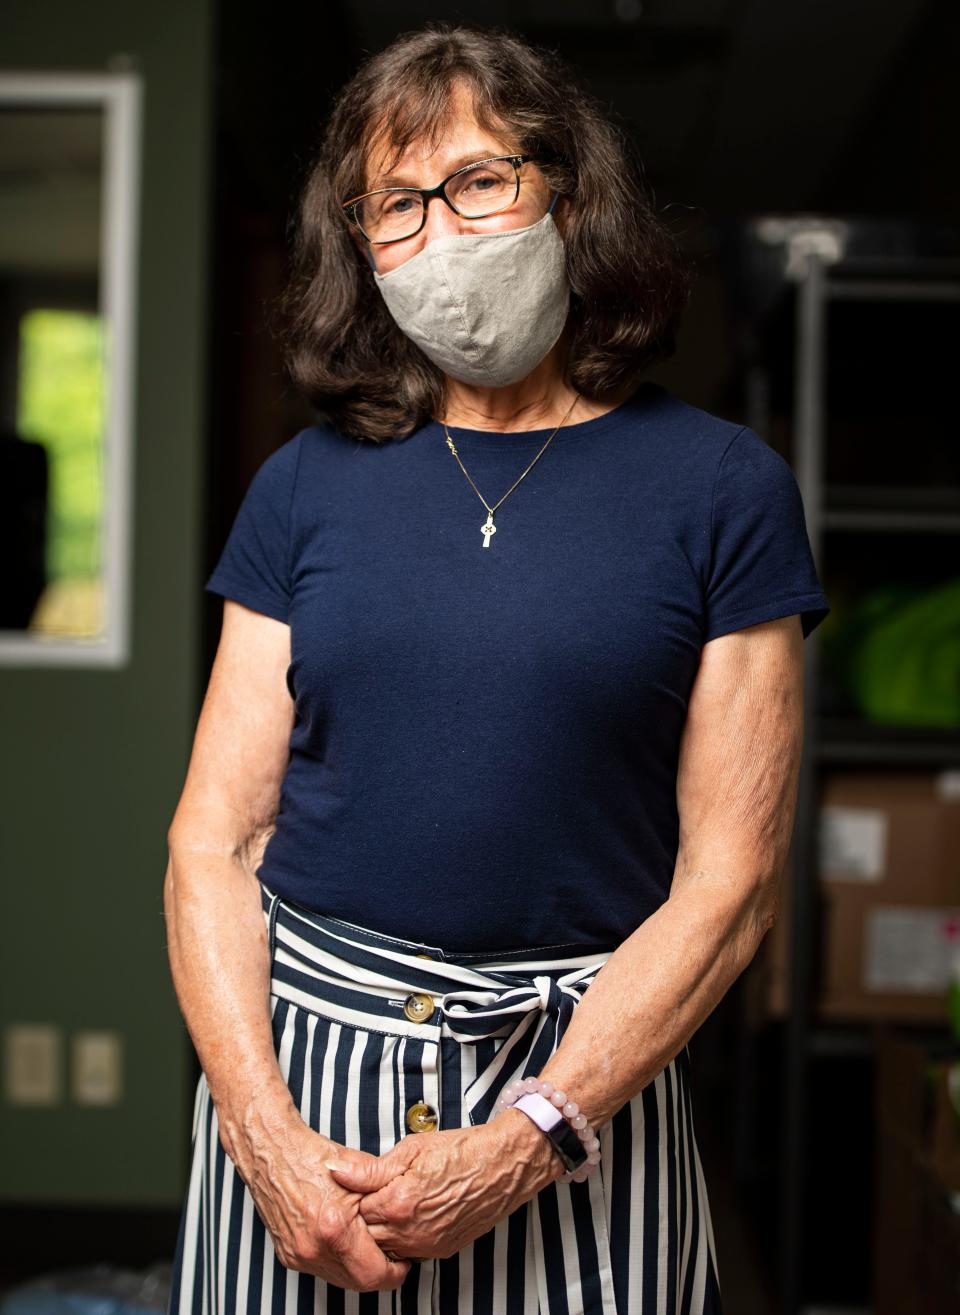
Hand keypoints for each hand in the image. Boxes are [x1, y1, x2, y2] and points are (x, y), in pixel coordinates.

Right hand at [221, 1101, 412, 1292]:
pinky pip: (320, 1269)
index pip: (374, 1273)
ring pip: (339, 1279)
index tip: (404, 1263)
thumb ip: (385, 1196)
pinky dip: (337, 1261)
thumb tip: (405, 1217)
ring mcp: (297, 1254)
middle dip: (380, 1274)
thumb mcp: (359, 1171)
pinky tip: (346, 1243)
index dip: (395, 1272)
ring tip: (371, 1247)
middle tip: (393, 1259)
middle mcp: (312, 1247)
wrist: (271, 1151)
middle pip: (358, 1283)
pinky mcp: (287, 1254)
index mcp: (333, 1227)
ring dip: (358, 1269)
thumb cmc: (311, 1155)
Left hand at [324, 1109, 561, 1260]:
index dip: (352, 1198)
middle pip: (366, 1237)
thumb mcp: (412, 1149)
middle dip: (361, 1220)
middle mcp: (411, 1232)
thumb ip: (370, 1168)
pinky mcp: (442, 1250)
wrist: (502, 1166)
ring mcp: (427, 1245)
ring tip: (386, 1206)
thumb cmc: (462, 1151)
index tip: (355, 1187)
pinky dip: (402, 1238)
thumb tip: (338, 1171)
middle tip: (366, 1198)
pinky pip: (409, 1252)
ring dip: (381, 1232)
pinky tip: (406, 1218)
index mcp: (398, 1203)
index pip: (354, 1212)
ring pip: (386, 1249)